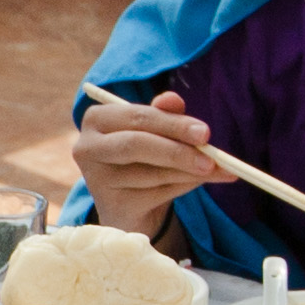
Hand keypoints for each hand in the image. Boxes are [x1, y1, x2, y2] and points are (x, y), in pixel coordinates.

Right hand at [70, 89, 221, 226]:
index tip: (205, 132)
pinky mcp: (112, 205)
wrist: (132, 205)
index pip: (137, 116)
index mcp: (97, 119)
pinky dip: (184, 186)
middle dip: (179, 150)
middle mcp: (87, 147)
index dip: (172, 123)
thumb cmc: (144, 158)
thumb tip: (173, 99)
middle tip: (212, 157)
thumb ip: (165, 114)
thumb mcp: (157, 132)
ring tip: (217, 169)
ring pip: (151, 172)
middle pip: (136, 144)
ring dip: (189, 171)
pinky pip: (156, 194)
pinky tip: (199, 181)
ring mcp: (97, 180)